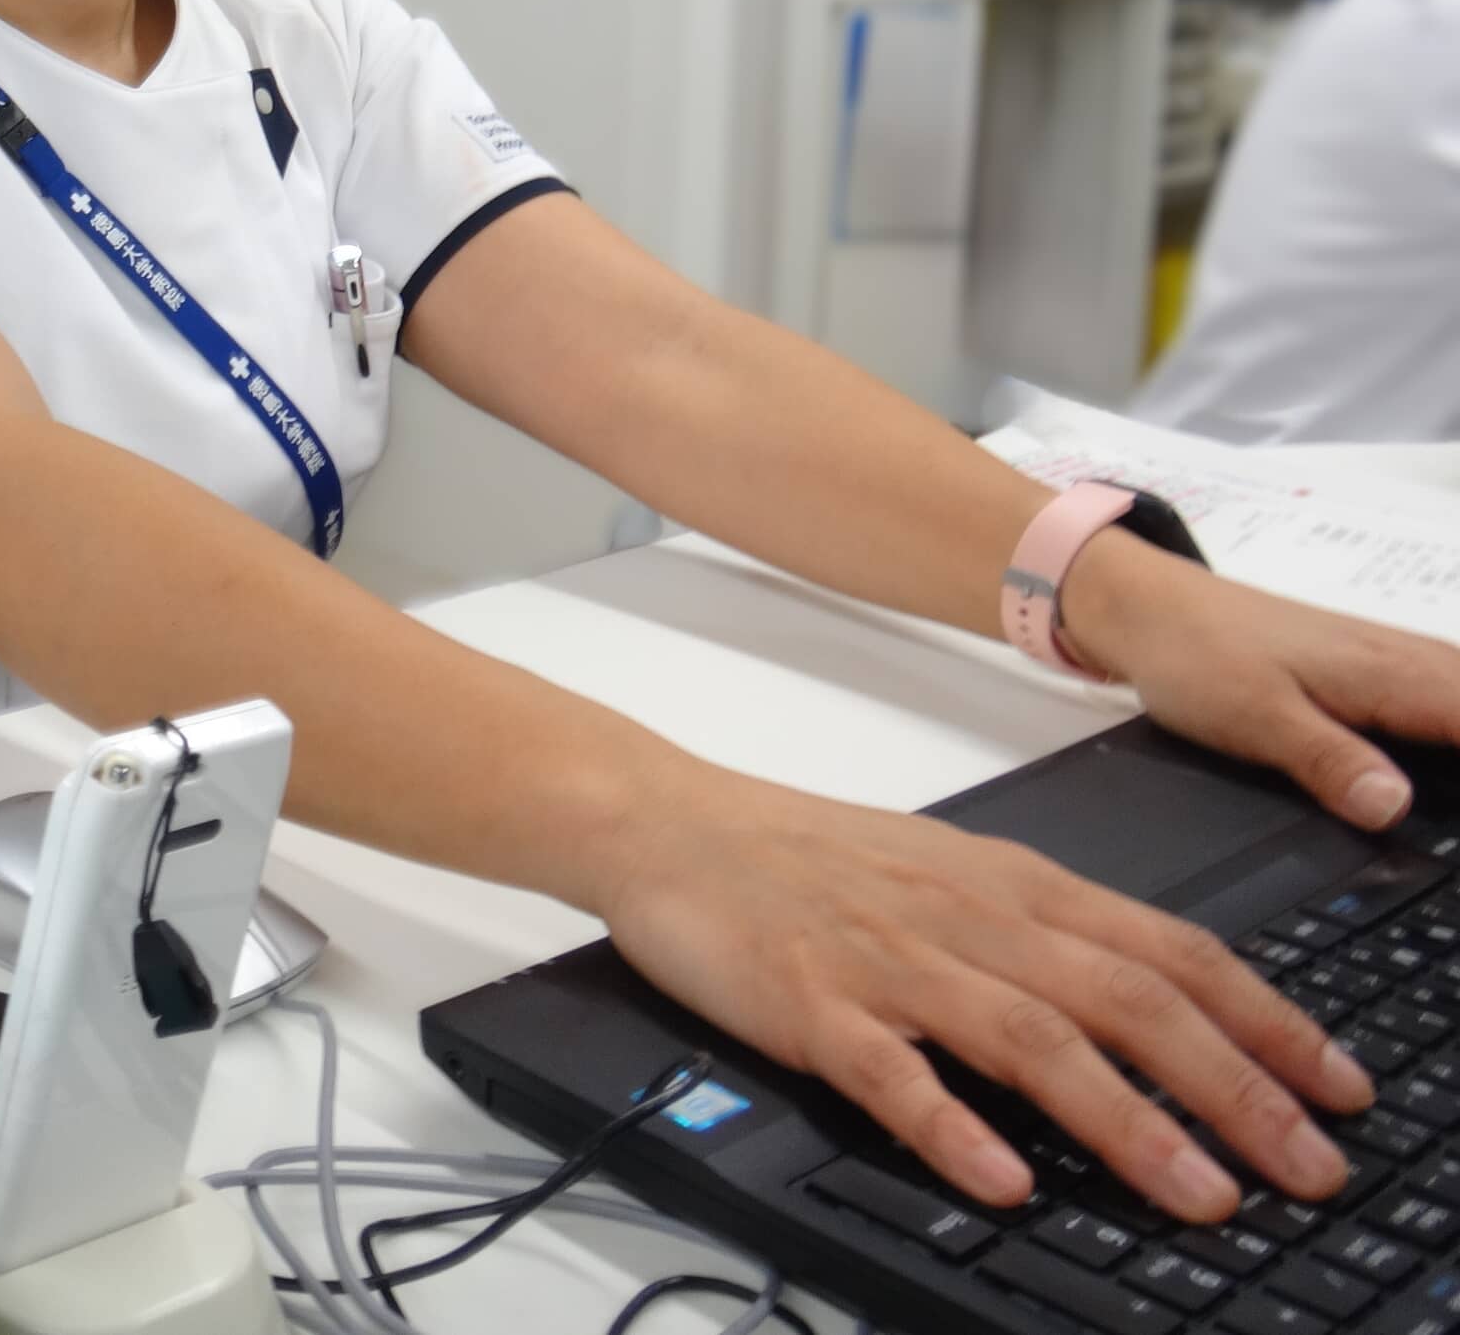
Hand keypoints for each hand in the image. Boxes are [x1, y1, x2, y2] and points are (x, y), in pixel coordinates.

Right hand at [599, 765, 1372, 1221]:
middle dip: (1231, 1084)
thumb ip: (1042, 939)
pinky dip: (954, 1125)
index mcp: (1007, 884)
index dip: (1263, 1019)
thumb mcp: (947, 877)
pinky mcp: (810, 1002)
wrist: (676, 824)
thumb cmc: (813, 857)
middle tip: (1310, 1165)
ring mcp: (887, 959)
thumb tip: (1156, 1017)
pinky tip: (1003, 1176)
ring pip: (1028, 1036)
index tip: (1339, 1085)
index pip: (1164, 948)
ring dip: (1124, 1118)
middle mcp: (965, 917)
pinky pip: (891, 1071)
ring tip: (1198, 1192)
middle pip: (1120, 996)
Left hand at [1062, 531, 1459, 830]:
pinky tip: (1452, 775)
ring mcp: (1395, 663)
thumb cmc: (1197, 654)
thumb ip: (1329, 761)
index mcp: (1394, 674)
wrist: (1147, 607)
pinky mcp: (1374, 673)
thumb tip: (1394, 809)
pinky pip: (1450, 702)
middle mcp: (1408, 661)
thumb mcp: (1257, 717)